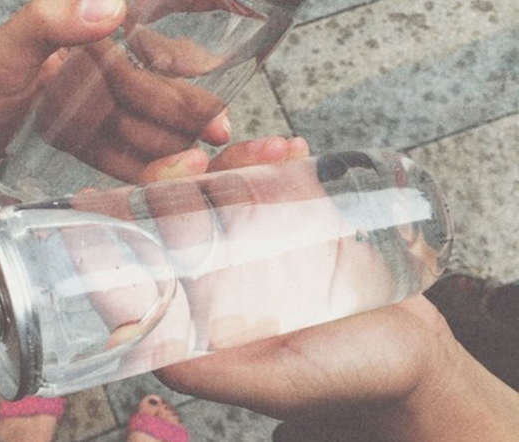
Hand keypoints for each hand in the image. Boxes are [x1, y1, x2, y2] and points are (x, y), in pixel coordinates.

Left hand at [0, 0, 230, 200]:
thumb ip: (50, 22)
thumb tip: (113, 8)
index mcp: (83, 42)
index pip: (148, 24)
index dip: (192, 21)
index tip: (236, 23)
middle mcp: (92, 73)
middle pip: (155, 91)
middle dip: (192, 110)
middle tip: (222, 134)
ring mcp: (87, 110)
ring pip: (143, 128)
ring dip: (173, 146)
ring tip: (198, 167)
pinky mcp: (79, 142)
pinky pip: (120, 156)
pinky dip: (143, 168)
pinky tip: (167, 181)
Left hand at [58, 137, 518, 440]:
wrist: (413, 356)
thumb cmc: (344, 379)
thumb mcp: (277, 381)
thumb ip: (217, 370)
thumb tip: (153, 350)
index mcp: (203, 306)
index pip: (145, 256)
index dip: (124, 221)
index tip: (118, 191)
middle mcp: (223, 270)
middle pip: (181, 207)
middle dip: (180, 174)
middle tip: (197, 158)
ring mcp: (261, 240)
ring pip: (228, 184)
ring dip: (238, 157)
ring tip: (274, 150)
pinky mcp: (300, 221)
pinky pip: (278, 177)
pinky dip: (279, 157)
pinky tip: (294, 150)